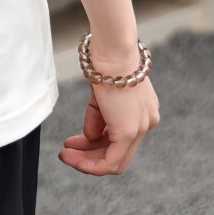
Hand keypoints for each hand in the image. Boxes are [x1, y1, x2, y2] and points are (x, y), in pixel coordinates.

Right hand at [59, 44, 159, 175]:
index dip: (97, 143)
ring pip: (115, 161)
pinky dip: (90, 164)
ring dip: (87, 160)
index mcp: (144, 110)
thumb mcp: (102, 93)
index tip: (77, 140)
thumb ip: (98, 118)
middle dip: (90, 155)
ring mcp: (140, 129)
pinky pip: (110, 161)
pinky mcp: (127, 133)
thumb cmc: (107, 61)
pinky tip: (73, 156)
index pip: (122, 138)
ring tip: (66, 155)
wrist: (113, 51)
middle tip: (68, 152)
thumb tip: (90, 138)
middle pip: (119, 153)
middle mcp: (147, 122)